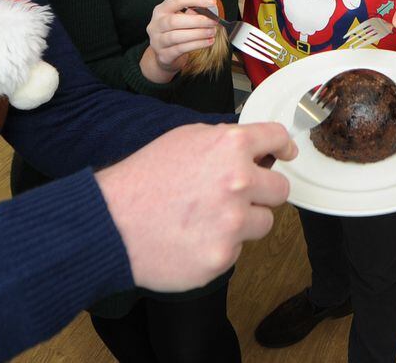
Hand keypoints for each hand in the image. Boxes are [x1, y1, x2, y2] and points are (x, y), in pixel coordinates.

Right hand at [96, 121, 294, 291]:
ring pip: (263, 223)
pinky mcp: (223, 257)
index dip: (283, 146)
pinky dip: (219, 246)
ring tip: (205, 219)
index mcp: (229, 146)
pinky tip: (192, 238)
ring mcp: (233, 223)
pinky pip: (237, 250)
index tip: (285, 154)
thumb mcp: (183, 140)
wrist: (110, 225)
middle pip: (280, 189)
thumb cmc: (141, 182)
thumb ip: (223, 142)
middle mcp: (239, 182)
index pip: (276, 138)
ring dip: (243, 223)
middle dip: (262, 193)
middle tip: (235, 197)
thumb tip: (251, 147)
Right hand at [141, 0, 219, 82]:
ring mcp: (158, 41)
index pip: (176, 1)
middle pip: (174, 21)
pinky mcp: (164, 55)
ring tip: (212, 32)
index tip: (211, 2)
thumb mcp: (180, 19)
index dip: (195, 0)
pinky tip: (208, 41)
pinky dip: (197, 44)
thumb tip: (207, 11)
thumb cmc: (175, 32)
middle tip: (213, 21)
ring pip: (176, 36)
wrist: (164, 55)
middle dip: (197, 20)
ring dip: (198, 33)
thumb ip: (191, 13)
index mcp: (161, 10)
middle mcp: (156, 25)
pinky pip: (181, 49)